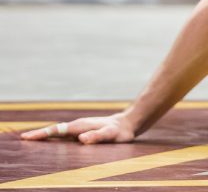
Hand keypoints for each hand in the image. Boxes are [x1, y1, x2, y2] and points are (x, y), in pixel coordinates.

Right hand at [20, 113, 135, 144]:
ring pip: (59, 132)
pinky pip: (65, 135)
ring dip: (45, 135)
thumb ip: (97, 136)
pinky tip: (49, 142)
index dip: (42, 134)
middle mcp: (78, 126)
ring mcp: (79, 128)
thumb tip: (82, 139)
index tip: (27, 138)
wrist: (127, 124)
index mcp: (80, 126)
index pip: (58, 130)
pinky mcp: (82, 132)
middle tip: (23, 139)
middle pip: (55, 130)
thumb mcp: (110, 135)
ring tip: (30, 140)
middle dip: (39, 134)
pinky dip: (54, 137)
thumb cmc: (119, 132)